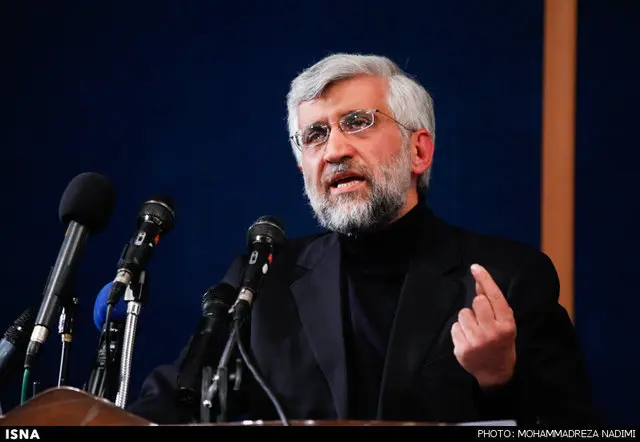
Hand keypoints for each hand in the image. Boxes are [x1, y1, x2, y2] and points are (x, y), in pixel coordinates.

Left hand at [451, 263, 516, 388]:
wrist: (495, 372)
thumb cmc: (501, 342)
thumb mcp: (504, 323)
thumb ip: (493, 303)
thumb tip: (479, 281)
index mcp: (506, 325)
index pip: (495, 297)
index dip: (485, 280)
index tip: (475, 268)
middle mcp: (492, 332)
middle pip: (477, 302)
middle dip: (478, 306)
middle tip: (483, 318)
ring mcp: (476, 341)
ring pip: (463, 313)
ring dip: (468, 319)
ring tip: (475, 330)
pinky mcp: (462, 349)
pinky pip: (455, 326)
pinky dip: (460, 330)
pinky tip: (468, 338)